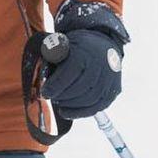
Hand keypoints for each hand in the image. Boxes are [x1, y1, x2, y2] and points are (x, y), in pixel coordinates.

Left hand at [43, 0, 127, 119]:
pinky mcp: (115, 90)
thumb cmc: (77, 48)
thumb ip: (52, 56)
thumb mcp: (62, 44)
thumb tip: (42, 75)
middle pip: (81, 87)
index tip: (45, 92)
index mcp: (86, 52)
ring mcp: (110, 79)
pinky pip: (98, 106)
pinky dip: (81, 113)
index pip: (70, 72)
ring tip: (59, 104)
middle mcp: (101, 65)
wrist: (102, 45)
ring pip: (90, 99)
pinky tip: (67, 112)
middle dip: (63, 96)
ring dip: (71, 106)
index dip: (55, 85)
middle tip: (52, 98)